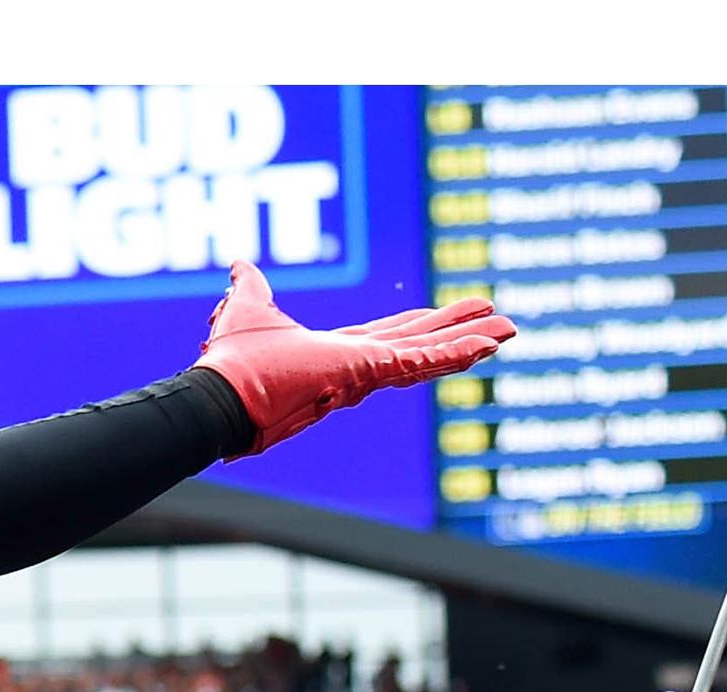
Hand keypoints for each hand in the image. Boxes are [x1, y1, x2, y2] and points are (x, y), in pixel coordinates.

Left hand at [191, 262, 514, 456]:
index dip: (420, 325)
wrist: (220, 394)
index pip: (389, 337)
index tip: (448, 315)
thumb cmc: (229, 361)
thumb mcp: (248, 308)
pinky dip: (454, 354)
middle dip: (458, 333)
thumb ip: (250, 286)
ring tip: (506, 331)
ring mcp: (365, 372)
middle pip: (420, 344)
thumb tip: (238, 264)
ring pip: (428, 355)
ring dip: (468, 343)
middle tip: (499, 324)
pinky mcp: (367, 373)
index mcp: (335, 353)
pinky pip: (419, 363)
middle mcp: (356, 366)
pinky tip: (487, 344)